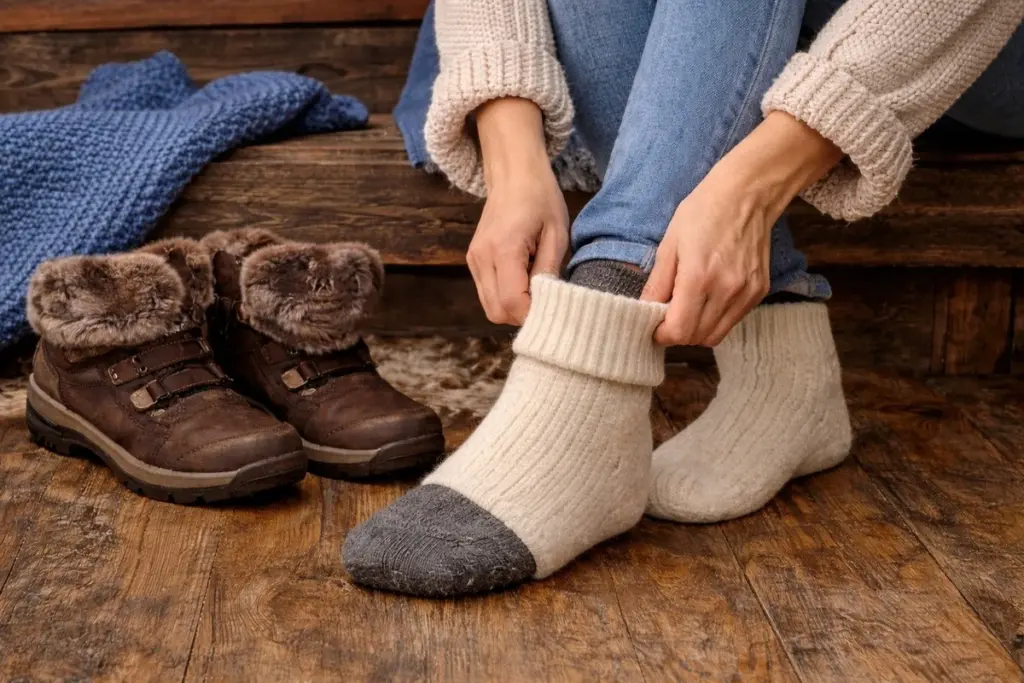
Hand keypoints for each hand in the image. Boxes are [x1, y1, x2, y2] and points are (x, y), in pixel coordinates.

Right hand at [468, 168, 568, 324]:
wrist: (513, 174)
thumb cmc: (540, 198)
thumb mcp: (557, 232)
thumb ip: (549, 270)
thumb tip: (550, 304)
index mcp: (504, 249)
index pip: (512, 302)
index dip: (533, 314)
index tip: (554, 310)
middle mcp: (482, 258)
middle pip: (497, 312)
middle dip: (523, 316)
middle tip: (547, 303)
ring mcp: (473, 261)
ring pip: (490, 308)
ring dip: (513, 308)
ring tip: (536, 289)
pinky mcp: (473, 261)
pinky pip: (487, 294)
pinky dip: (505, 298)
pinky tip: (523, 282)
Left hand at [642, 112, 842, 346]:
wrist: (748, 194)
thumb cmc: (704, 211)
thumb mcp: (670, 243)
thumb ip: (658, 283)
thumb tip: (645, 311)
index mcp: (699, 277)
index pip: (678, 330)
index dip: (661, 334)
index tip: (653, 325)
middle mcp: (726, 290)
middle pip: (696, 337)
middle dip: (676, 334)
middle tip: (666, 317)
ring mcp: (746, 293)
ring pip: (716, 335)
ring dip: (696, 331)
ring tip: (686, 310)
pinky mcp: (759, 291)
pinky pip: (733, 321)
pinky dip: (716, 320)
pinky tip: (707, 300)